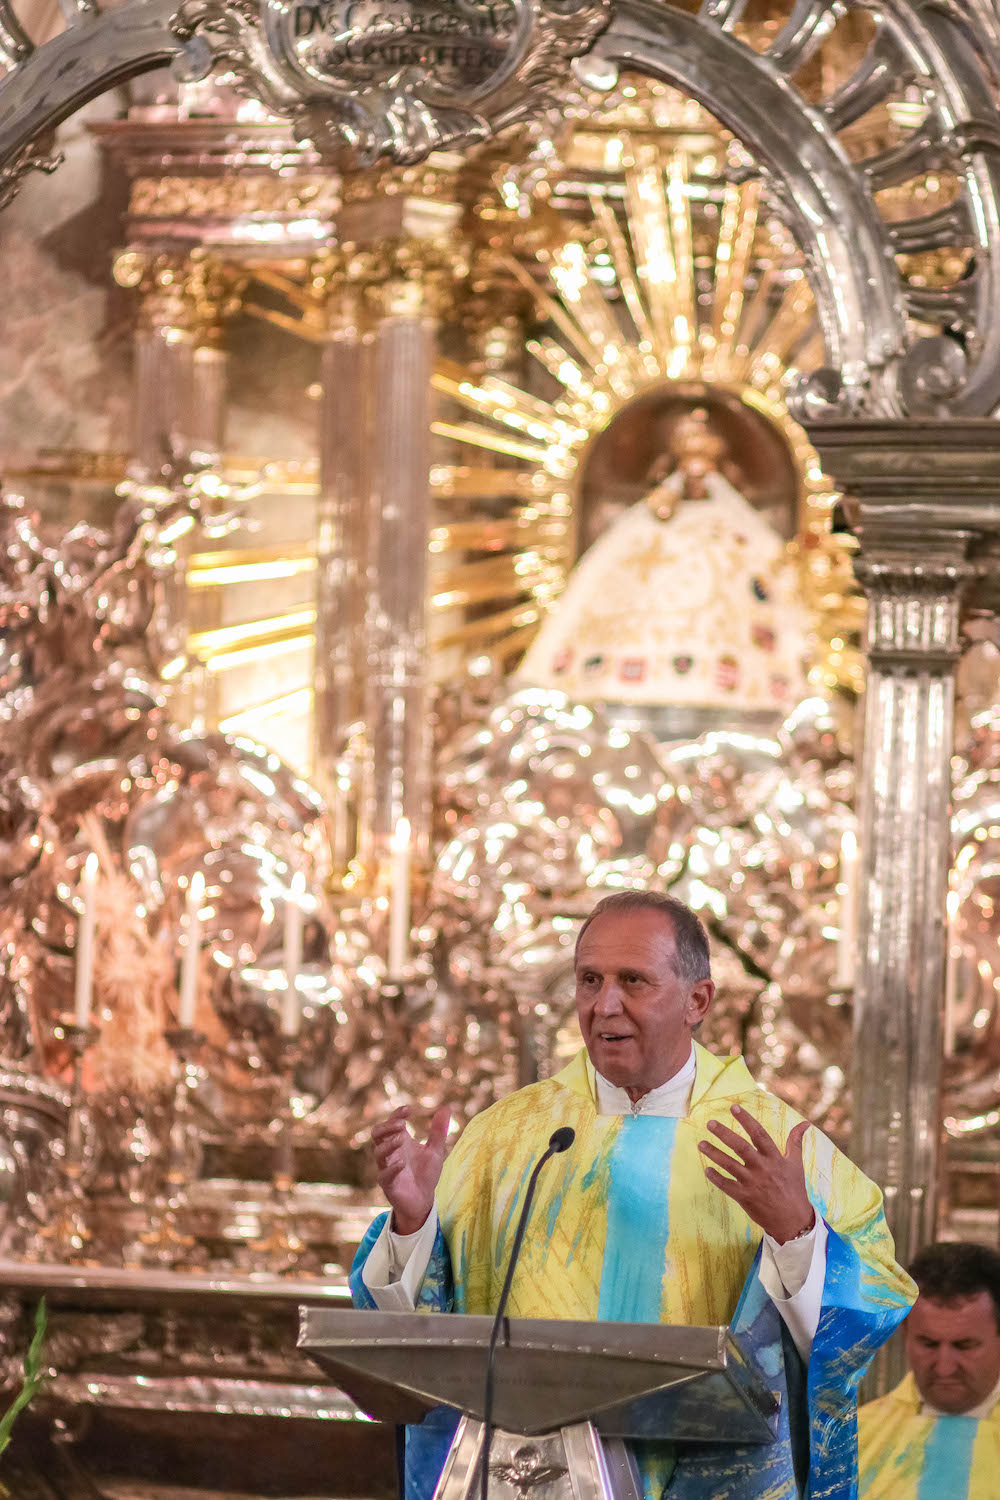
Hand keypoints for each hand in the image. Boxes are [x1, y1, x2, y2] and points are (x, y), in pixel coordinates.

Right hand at [372, 1105, 450, 1235]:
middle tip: (402, 1124)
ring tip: (402, 1138)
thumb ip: (438, 1131)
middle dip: (386, 1126)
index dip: (397, 1114)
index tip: (409, 1110)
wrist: (424, 1201)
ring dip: (389, 1144)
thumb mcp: (435, 1151)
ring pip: (378, 1152)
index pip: (391, 1123)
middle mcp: (390, 1153)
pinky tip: (402, 1163)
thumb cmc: (426, 1174)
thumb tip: (446, 1107)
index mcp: (399, 1141)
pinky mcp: (388, 1185)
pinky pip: (384, 1175)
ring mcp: (387, 1168)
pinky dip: (392, 1168)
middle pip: (376, 1134)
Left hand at [699, 1105, 813, 1244]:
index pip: (759, 1134)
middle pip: (740, 1147)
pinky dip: (715, 1178)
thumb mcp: (796, 1164)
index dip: (746, 1120)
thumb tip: (806, 1123)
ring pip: (729, 1165)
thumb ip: (795, 1142)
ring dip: (714, 1153)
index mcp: (775, 1158)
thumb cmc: (794, 1189)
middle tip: (710, 1123)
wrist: (793, 1220)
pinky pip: (726, 1185)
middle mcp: (762, 1168)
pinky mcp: (744, 1197)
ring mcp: (752, 1183)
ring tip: (701, 1144)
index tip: (734, 1107)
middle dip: (724, 1134)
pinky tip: (706, 1170)